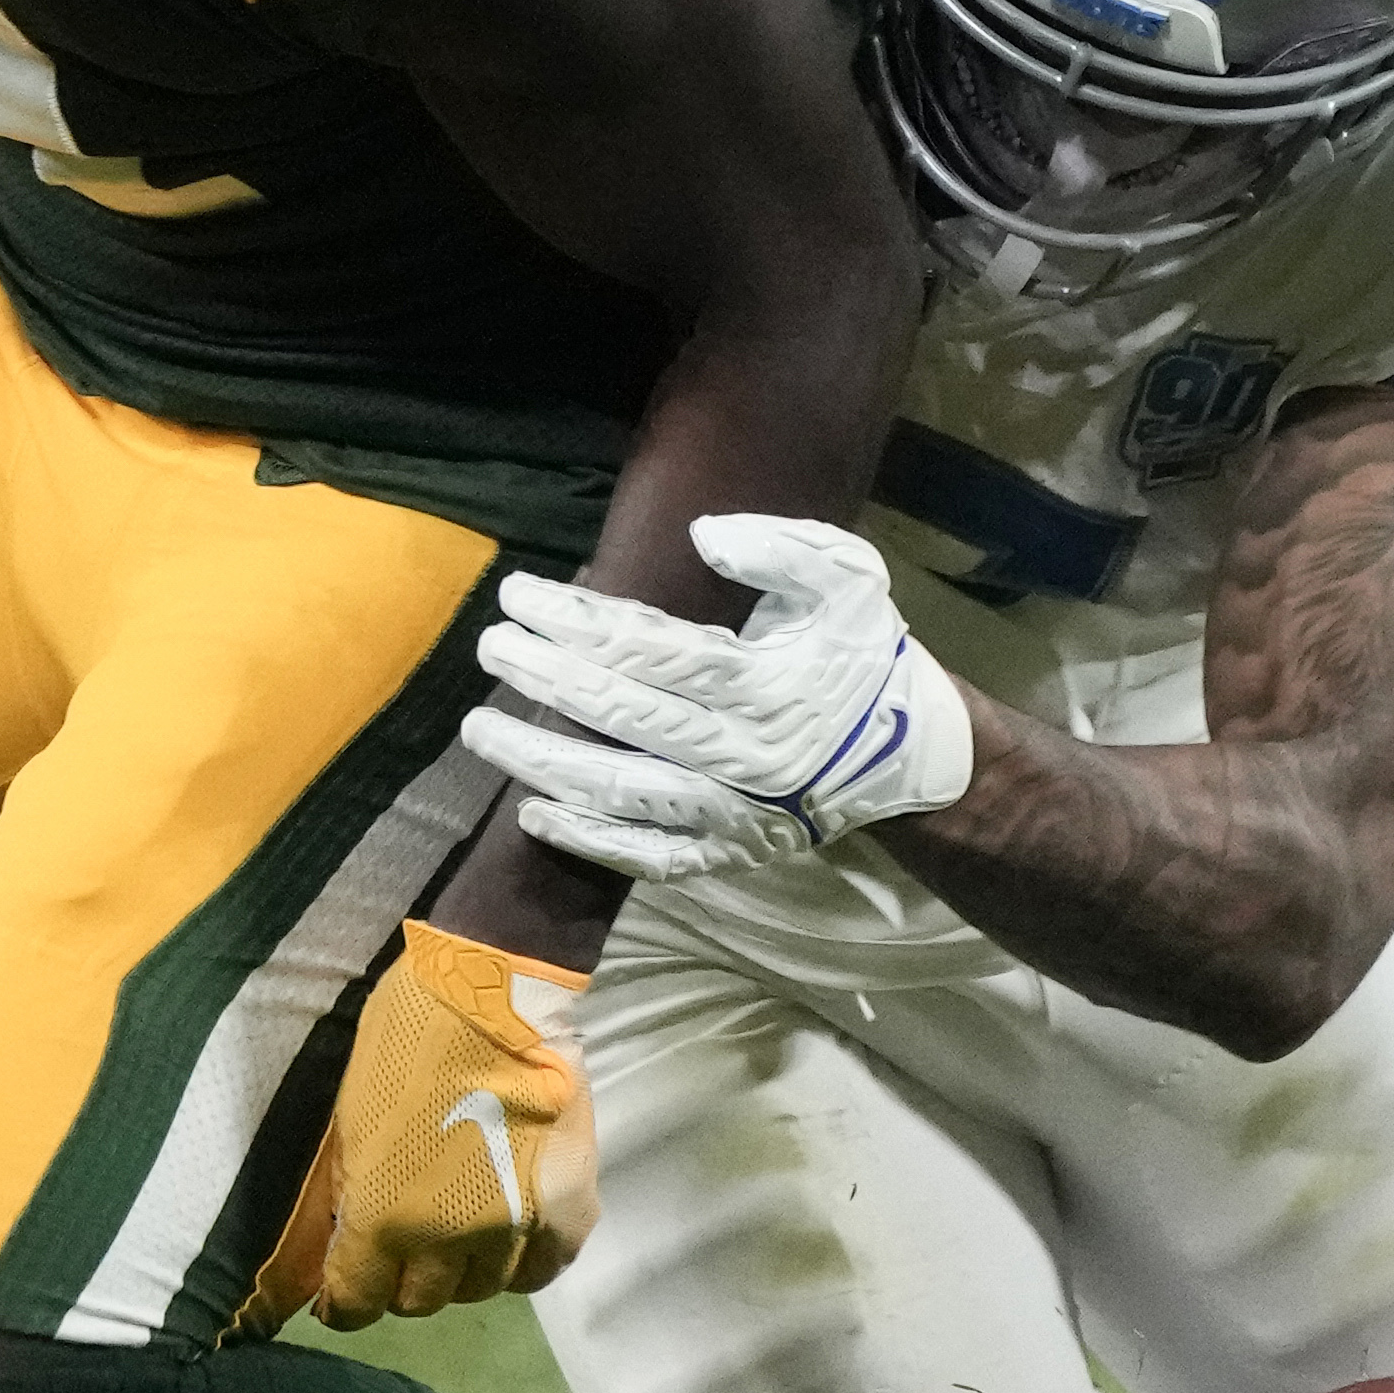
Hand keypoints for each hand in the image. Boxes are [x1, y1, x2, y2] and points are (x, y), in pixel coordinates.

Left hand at [291, 921, 594, 1327]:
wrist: (496, 992)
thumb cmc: (405, 1039)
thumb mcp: (350, 1119)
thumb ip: (350, 1191)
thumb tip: (341, 1241)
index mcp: (382, 1218)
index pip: (355, 1302)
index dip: (344, 1300)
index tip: (344, 1287)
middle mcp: (447, 1241)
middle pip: (421, 1301)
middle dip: (402, 1278)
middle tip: (403, 1245)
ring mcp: (515, 1230)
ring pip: (482, 1289)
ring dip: (463, 1268)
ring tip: (461, 1232)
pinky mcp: (568, 1209)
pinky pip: (542, 1269)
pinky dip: (523, 1261)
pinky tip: (512, 1233)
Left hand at [464, 512, 974, 885]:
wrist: (914, 757)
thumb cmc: (865, 656)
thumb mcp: (850, 578)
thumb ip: (782, 547)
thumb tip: (701, 536)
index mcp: (768, 682)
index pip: (650, 649)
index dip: (576, 621)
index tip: (518, 594)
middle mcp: (744, 754)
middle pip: (623, 716)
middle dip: (546, 678)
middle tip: (489, 647)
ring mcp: (732, 813)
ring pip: (620, 792)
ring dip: (542, 760)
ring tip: (480, 729)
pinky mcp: (728, 854)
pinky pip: (648, 856)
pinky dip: (588, 840)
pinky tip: (533, 813)